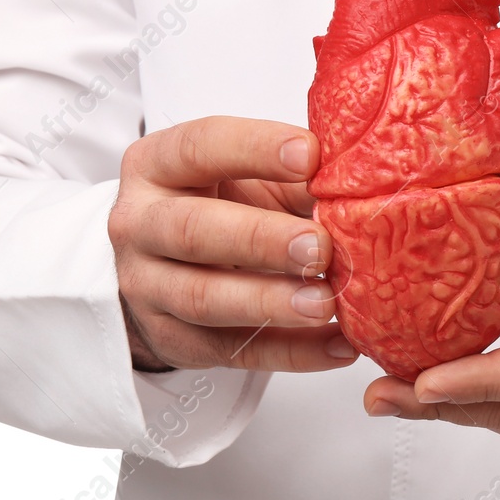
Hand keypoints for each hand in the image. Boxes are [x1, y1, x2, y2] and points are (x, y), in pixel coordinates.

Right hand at [108, 116, 357, 372]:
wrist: (166, 265)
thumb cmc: (221, 205)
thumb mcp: (250, 177)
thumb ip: (296, 177)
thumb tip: (359, 184)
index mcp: (158, 165)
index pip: (199, 147)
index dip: (254, 148)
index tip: (311, 155)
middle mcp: (141, 224)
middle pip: (193, 230)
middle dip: (260, 239)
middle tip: (319, 247)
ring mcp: (147, 287)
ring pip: (203, 298)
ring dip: (269, 302)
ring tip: (325, 303)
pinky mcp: (171, 340)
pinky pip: (231, 352)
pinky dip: (290, 351)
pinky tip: (336, 345)